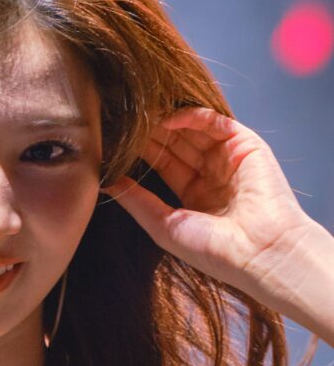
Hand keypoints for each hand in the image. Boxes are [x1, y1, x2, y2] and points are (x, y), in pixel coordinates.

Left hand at [103, 106, 316, 308]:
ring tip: (141, 113)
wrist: (258, 252)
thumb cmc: (213, 249)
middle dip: (152, 131)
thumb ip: (137, 201)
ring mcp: (229, 158)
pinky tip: (168, 119)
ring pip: (193, 129)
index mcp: (194, 194)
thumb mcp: (164, 225)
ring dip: (167, 120)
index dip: (142, 150)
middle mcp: (212, 173)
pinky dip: (192, 116)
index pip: (164, 162)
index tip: (116, 139)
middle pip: (177, 142)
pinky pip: (215, 122)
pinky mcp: (246, 145)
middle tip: (125, 118)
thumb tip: (106, 182)